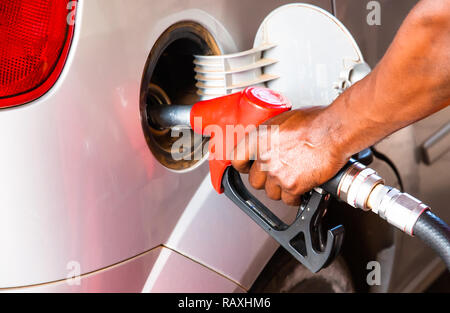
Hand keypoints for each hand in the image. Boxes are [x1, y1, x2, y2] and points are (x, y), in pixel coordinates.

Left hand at [231, 107, 349, 205]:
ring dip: (281, 189)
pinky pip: (288, 200)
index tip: (246, 168)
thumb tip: (269, 140)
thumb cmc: (316, 121)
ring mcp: (277, 173)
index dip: (243, 166)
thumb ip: (271, 134)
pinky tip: (302, 188)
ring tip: (292, 180)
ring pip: (271, 192)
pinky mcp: (292, 186)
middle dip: (265, 179)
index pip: (237, 159)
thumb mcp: (284, 119)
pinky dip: (295, 197)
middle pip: (255, 180)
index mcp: (259, 138)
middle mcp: (264, 157)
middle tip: (277, 174)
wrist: (334, 130)